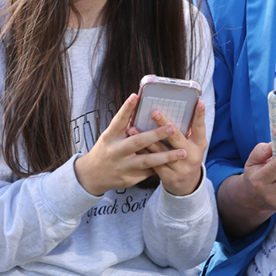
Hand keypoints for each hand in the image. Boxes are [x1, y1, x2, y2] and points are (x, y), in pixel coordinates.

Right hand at [74, 94, 194, 195]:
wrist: (93, 176)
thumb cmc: (106, 150)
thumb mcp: (110, 136)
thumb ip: (124, 125)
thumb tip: (139, 105)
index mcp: (109, 137)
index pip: (118, 121)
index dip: (126, 108)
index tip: (135, 96)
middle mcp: (116, 151)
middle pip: (137, 142)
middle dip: (155, 135)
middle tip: (172, 128)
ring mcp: (122, 166)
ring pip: (147, 161)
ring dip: (166, 156)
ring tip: (183, 153)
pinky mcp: (129, 179)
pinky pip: (148, 172)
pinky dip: (161, 167)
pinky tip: (174, 164)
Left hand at [128, 99, 206, 195]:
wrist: (186, 185)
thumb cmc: (187, 157)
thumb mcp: (193, 145)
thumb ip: (188, 131)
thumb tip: (180, 108)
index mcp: (199, 145)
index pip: (200, 128)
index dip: (200, 115)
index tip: (199, 102)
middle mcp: (192, 156)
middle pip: (177, 138)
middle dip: (164, 125)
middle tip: (154, 113)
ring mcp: (180, 168)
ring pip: (161, 151)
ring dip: (146, 139)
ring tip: (133, 128)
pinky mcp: (169, 176)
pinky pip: (153, 163)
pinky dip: (142, 153)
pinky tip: (132, 146)